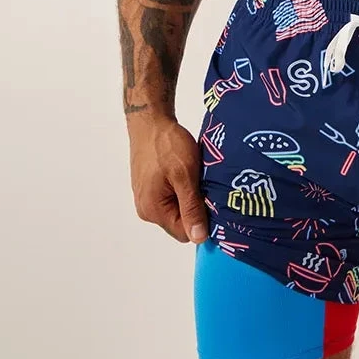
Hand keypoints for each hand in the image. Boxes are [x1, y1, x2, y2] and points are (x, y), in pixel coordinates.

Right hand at [128, 117, 208, 243]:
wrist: (150, 120)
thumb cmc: (166, 144)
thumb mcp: (185, 176)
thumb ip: (191, 208)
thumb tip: (199, 238)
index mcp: (153, 210)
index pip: (185, 233)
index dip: (202, 221)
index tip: (212, 201)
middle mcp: (146, 209)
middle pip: (180, 222)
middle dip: (195, 206)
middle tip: (203, 184)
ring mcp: (146, 198)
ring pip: (176, 208)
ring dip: (189, 196)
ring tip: (194, 176)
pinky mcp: (149, 187)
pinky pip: (170, 196)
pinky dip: (181, 188)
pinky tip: (186, 172)